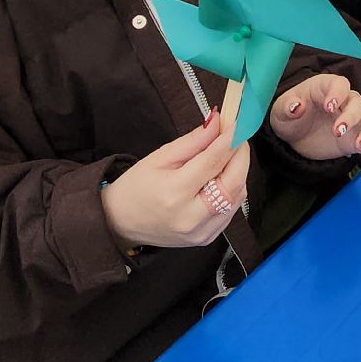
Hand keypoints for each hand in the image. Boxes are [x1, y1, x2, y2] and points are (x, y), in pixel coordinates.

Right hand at [101, 111, 251, 248]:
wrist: (119, 223)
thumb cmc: (135, 188)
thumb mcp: (159, 157)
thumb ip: (193, 141)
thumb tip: (217, 123)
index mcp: (175, 193)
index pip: (214, 161)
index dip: (230, 139)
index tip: (238, 123)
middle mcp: (191, 217)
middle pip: (234, 182)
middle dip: (241, 155)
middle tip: (239, 136)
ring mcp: (201, 232)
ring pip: (237, 197)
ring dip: (238, 172)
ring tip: (226, 156)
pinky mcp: (207, 238)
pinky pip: (231, 211)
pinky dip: (232, 190)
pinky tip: (220, 179)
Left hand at [271, 73, 360, 166]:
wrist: (293, 136)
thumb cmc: (289, 115)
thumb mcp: (281, 111)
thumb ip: (288, 107)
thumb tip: (297, 106)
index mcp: (326, 87)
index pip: (339, 84)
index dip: (337, 93)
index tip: (329, 107)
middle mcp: (344, 102)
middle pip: (357, 103)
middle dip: (350, 116)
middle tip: (337, 131)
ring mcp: (353, 121)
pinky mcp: (355, 140)